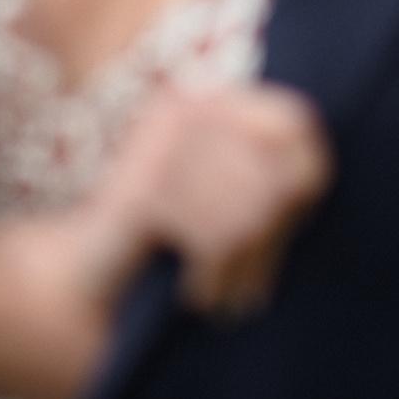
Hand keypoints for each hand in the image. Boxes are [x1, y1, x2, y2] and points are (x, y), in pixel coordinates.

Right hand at [102, 83, 332, 314]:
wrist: (83, 265)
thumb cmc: (164, 235)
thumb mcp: (219, 193)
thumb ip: (264, 173)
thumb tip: (315, 177)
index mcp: (208, 99)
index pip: (294, 123)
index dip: (308, 175)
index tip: (292, 225)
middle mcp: (185, 108)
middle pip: (274, 175)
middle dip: (272, 241)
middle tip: (255, 288)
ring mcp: (161, 144)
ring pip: (246, 213)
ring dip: (243, 267)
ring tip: (232, 299)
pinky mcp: (143, 188)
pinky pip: (210, 237)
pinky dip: (212, 276)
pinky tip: (200, 294)